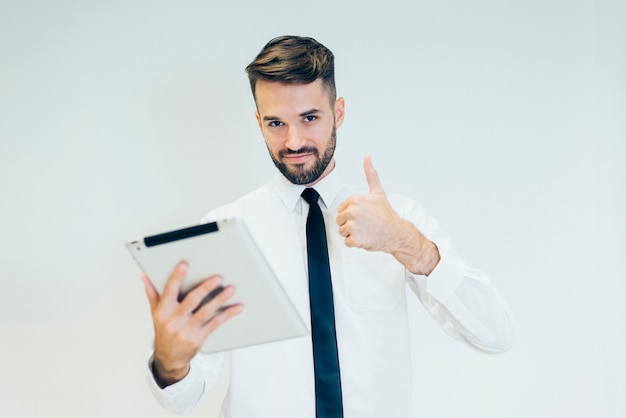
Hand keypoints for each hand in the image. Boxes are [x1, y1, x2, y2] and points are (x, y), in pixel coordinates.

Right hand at [141, 262, 241, 386]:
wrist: (168, 358)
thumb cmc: (164, 331)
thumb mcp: (155, 313)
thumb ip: (153, 294)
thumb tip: (145, 277)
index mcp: (163, 312)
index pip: (169, 291)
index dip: (176, 277)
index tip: (184, 265)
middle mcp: (173, 321)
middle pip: (191, 301)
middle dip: (205, 288)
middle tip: (217, 278)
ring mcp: (186, 331)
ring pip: (205, 312)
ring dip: (219, 300)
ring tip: (231, 289)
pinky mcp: (198, 339)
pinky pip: (214, 324)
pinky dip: (227, 315)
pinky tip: (236, 307)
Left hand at [336, 156, 439, 274]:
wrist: (395, 232)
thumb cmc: (386, 214)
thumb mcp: (378, 192)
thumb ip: (370, 174)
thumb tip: (367, 157)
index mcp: (354, 200)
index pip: (342, 209)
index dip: (352, 213)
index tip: (363, 214)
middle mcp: (352, 212)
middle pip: (340, 220)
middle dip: (350, 223)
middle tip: (364, 223)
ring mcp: (352, 226)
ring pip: (342, 231)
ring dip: (352, 233)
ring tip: (365, 230)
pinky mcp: (354, 239)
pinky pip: (347, 242)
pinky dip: (355, 242)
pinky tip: (365, 237)